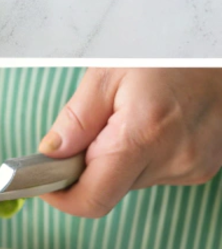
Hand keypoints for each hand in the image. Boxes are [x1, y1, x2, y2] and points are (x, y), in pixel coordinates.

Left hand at [40, 68, 221, 217]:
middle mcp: (174, 160)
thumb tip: (50, 155)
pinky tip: (155, 123)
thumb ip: (77, 118)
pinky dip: (146, 154)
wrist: (220, 50)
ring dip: (120, 157)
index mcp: (143, 136)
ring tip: (132, 115)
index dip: (61, 197)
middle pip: (110, 188)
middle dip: (89, 165)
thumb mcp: (109, 72)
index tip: (44, 182)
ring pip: (133, 180)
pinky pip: (159, 172)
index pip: (93, 198)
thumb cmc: (168, 53)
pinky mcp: (205, 166)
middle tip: (92, 127)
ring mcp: (194, 167)